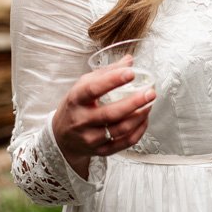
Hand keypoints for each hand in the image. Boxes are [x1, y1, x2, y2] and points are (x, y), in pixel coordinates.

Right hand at [51, 57, 155, 176]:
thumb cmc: (76, 106)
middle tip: (150, 92)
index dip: (113, 81)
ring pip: (120, 129)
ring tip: (150, 104)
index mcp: (76, 99)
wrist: (61, 137)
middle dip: (134, 103)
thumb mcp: (83, 85)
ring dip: (139, 117)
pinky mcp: (100, 151)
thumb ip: (106, 72)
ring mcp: (90, 138)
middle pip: (110, 114)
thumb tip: (129, 60)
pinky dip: (138, 131)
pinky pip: (124, 143)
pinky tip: (144, 119)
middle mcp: (81, 120)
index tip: (131, 73)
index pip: (93, 89)